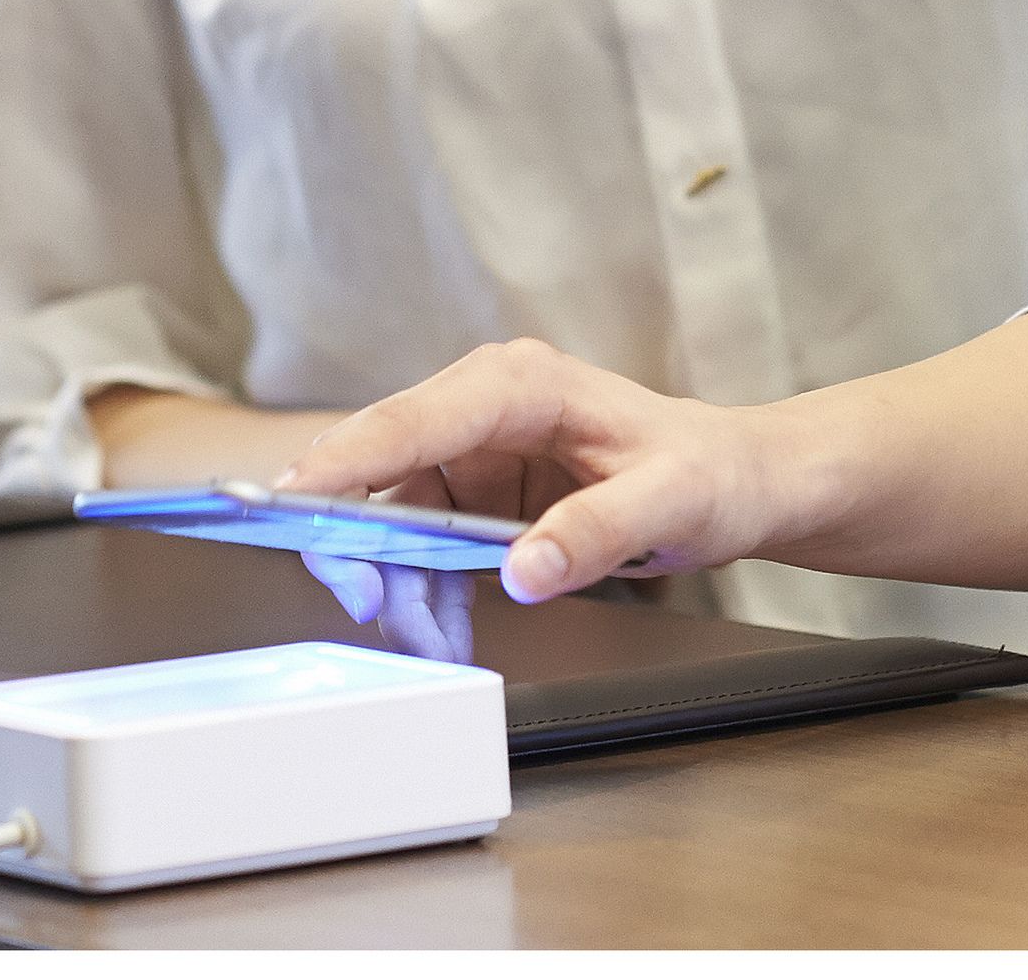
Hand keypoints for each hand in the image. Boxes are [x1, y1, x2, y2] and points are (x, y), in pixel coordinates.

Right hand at [275, 339, 803, 657]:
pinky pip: (422, 543)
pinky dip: (424, 592)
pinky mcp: (478, 491)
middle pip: (382, 470)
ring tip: (431, 641)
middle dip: (365, 544)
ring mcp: (476, 450)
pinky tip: (444, 630)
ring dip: (398, 584)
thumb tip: (522, 572)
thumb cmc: (710, 471)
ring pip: (393, 517)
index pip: (412, 419)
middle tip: (373, 607)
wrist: (737, 483)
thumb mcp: (669, 503)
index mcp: (520, 385)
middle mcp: (483, 408)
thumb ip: (595, 534)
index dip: (344, 460)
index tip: (290, 499)